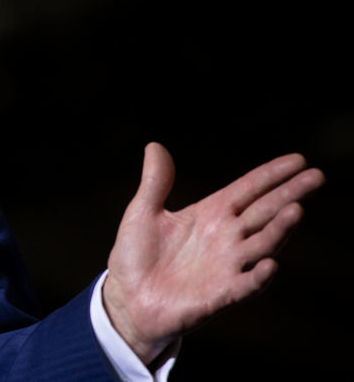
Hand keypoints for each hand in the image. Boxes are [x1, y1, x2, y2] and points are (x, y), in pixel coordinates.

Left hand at [102, 142, 324, 364]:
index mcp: (210, 214)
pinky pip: (245, 285)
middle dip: (290, 194)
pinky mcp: (219, 294)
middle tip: (317, 176)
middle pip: (264, 211)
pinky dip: (258, 276)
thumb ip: (155, 183)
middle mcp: (225, 237)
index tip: (299, 160)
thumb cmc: (136, 256)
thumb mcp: (142, 213)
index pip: (248, 190)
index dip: (272, 175)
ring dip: (279, 229)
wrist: (128, 299)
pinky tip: (269, 263)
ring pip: (262, 244)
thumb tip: (155, 145)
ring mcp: (226, 266)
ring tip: (296, 209)